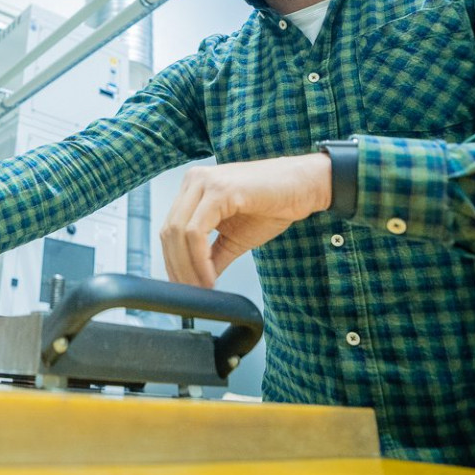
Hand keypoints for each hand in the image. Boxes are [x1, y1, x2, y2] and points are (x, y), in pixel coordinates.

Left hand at [159, 154, 330, 287]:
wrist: (305, 187)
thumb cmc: (274, 205)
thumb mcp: (235, 238)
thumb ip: (213, 256)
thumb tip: (197, 282)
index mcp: (194, 188)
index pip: (170, 229)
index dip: (172, 262)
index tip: (183, 287)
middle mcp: (194, 181)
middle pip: (169, 232)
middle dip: (177, 268)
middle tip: (191, 293)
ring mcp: (205, 182)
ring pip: (178, 233)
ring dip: (188, 267)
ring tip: (203, 288)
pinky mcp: (220, 190)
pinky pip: (196, 232)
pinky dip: (199, 259)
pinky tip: (210, 276)